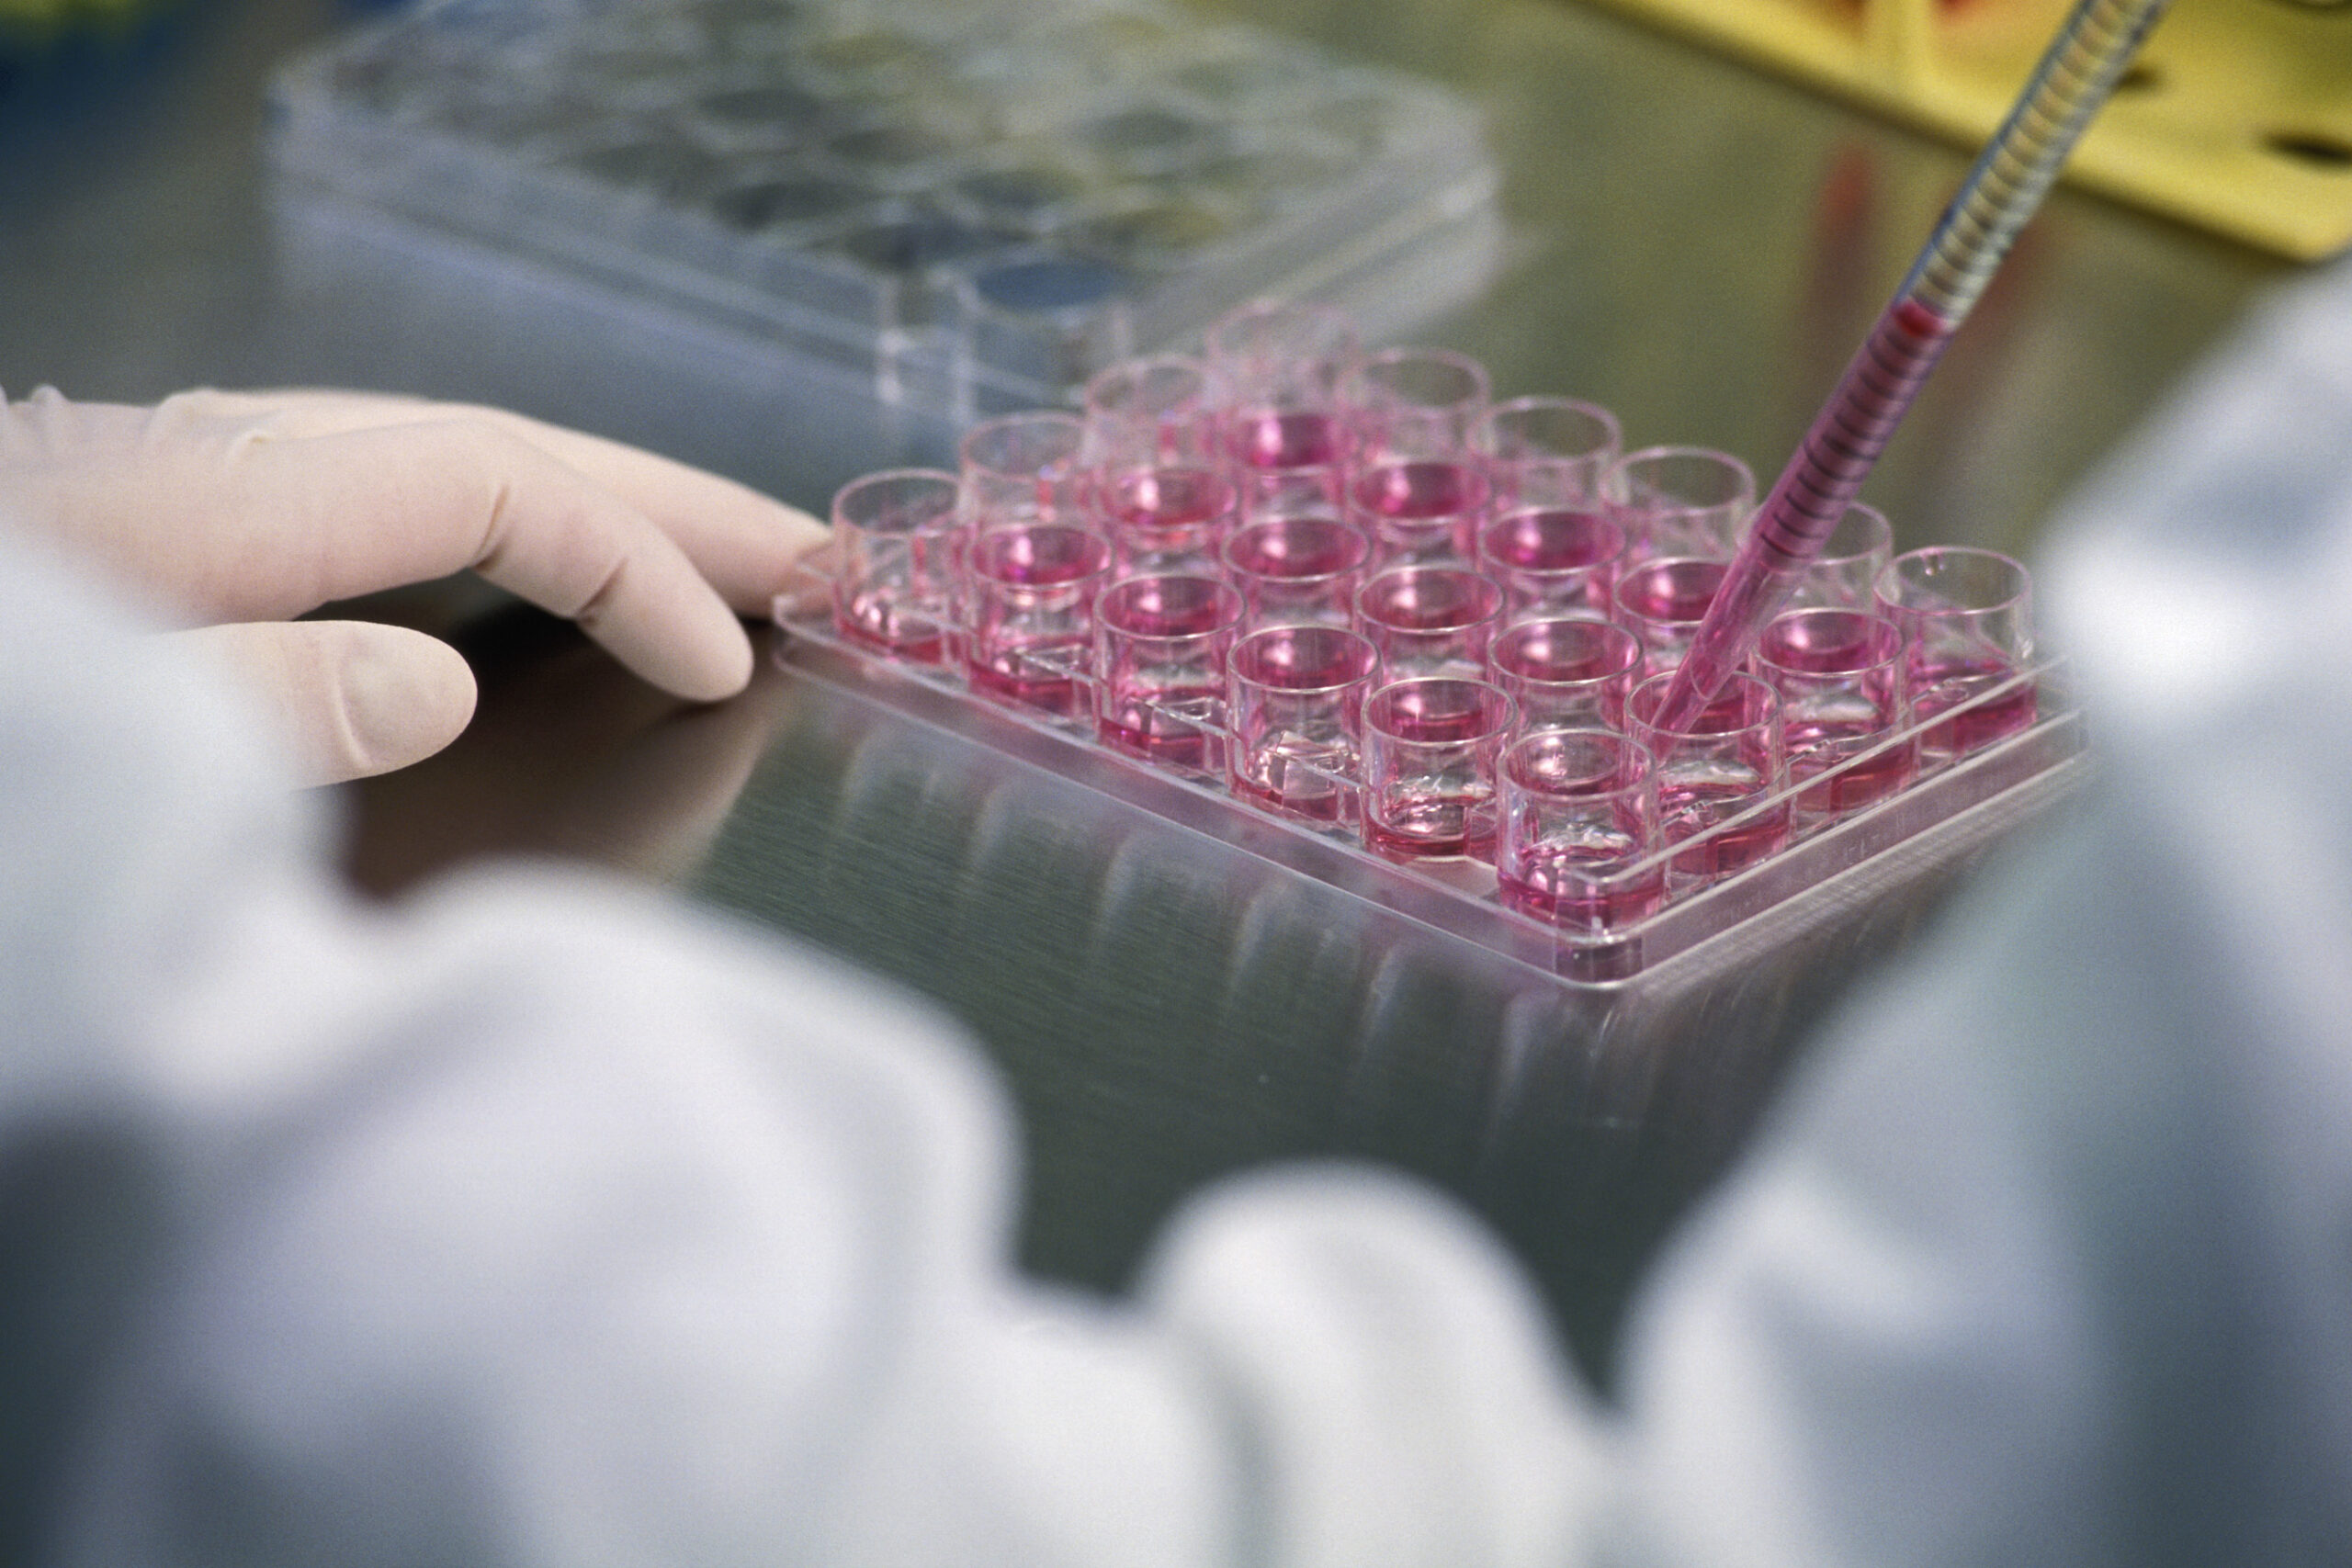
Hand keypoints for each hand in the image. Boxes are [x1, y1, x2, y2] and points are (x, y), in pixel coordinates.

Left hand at [0, 386, 827, 783]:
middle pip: (497, 442)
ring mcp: (201, 497)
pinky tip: (550, 588)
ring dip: (607, 509)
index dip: (634, 567)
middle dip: (670, 501)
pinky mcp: (182, 540)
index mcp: (211, 505)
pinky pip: (392, 507)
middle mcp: (216, 469)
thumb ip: (251, 707)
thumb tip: (431, 684)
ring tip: (729, 561)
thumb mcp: (85, 749)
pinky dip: (510, 539)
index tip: (730, 669)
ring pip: (450, 464)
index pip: (490, 489)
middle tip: (820, 558)